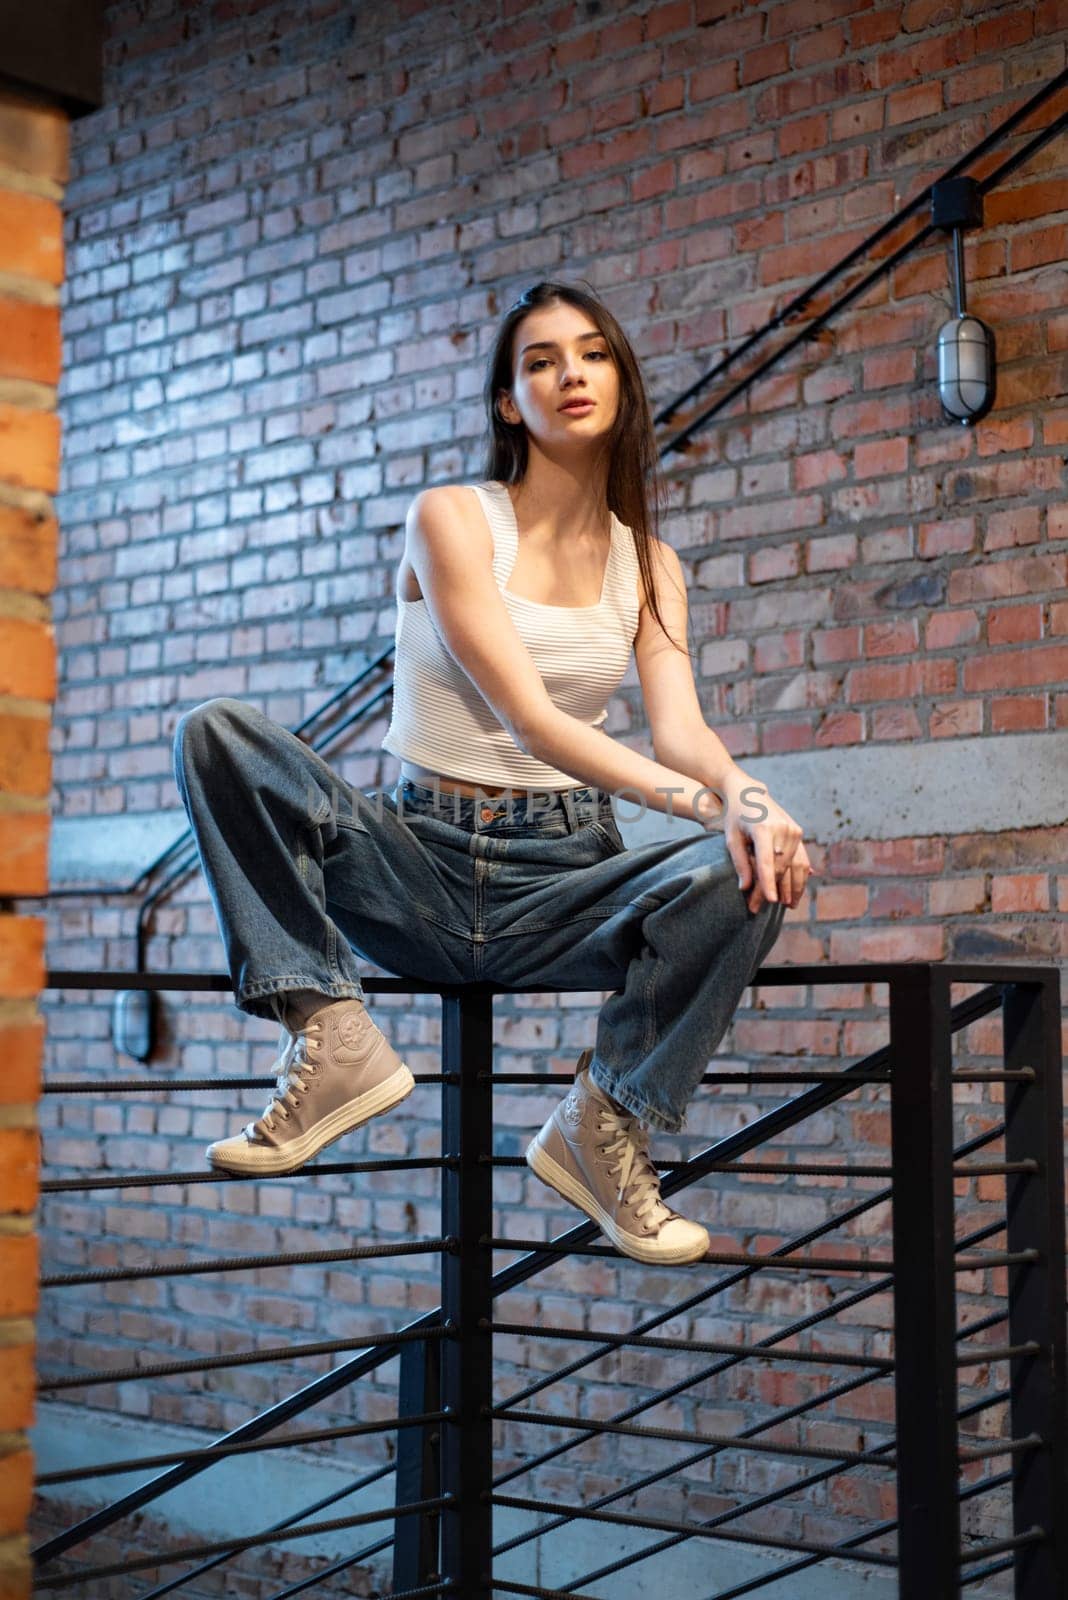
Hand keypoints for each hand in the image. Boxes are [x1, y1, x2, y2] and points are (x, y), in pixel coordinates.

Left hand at [698, 774, 815, 913]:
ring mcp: (793, 830)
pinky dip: (800, 876)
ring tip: (787, 906)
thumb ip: (739, 863)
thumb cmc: (734, 816)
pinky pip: (801, 859)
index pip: (767, 862)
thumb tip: (745, 888)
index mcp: (764, 828)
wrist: (748, 792)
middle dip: (771, 890)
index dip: (768, 883)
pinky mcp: (798, 832)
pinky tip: (796, 891)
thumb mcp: (731, 838)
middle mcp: (782, 829)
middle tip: (758, 908)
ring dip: (792, 888)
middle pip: (779, 868)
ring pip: (794, 866)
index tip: (770, 901)